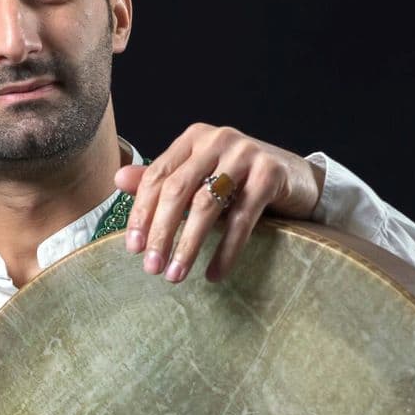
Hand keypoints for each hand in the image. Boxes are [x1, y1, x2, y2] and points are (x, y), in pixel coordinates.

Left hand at [113, 124, 325, 282]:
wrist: (297, 178)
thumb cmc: (241, 179)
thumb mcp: (201, 177)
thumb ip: (163, 179)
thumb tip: (118, 179)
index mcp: (194, 138)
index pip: (157, 176)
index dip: (141, 214)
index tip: (132, 248)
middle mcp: (218, 140)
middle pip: (177, 190)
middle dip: (161, 232)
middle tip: (151, 268)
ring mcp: (246, 153)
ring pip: (207, 204)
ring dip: (188, 245)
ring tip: (176, 275)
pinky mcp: (270, 173)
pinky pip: (242, 218)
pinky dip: (226, 250)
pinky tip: (214, 273)